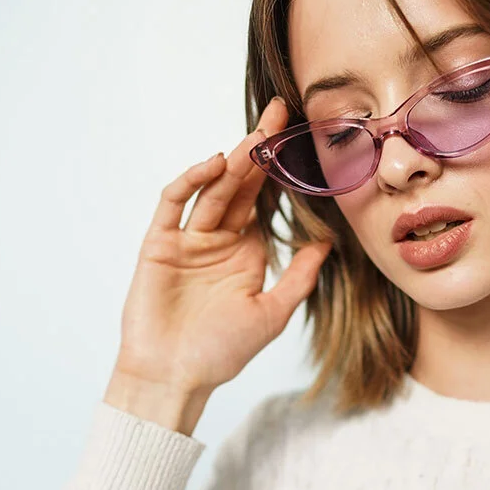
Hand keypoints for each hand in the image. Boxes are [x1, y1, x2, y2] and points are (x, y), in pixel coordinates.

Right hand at [112, 96, 332, 396]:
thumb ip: (299, 277)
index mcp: (245, 252)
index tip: (303, 138)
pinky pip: (174, 203)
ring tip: (257, 136)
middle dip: (259, 149)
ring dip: (234, 161)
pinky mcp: (159, 243)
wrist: (173, 377)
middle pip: (241, 184)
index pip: (267, 201)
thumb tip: (330, 243)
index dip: (282, 170)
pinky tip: (215, 164)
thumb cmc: (220, 354)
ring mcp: (187, 239)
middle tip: (282, 112)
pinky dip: (191, 181)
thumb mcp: (272, 314)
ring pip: (213, 190)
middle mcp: (218, 239)